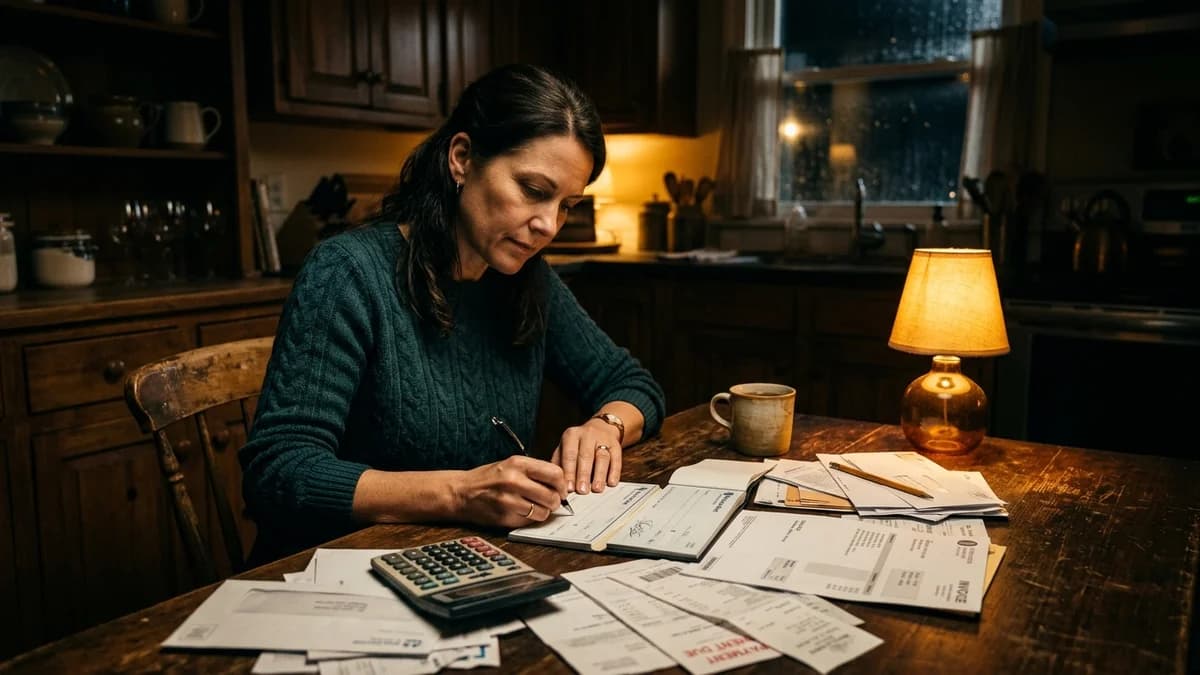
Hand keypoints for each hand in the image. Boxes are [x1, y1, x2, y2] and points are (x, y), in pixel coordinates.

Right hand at [449, 456, 567, 527]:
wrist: (462, 492)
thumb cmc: (489, 478)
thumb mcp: (510, 464)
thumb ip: (534, 471)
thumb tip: (560, 484)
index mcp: (518, 463)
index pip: (555, 474)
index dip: (562, 484)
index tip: (561, 489)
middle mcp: (514, 480)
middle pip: (552, 496)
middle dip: (556, 501)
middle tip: (551, 501)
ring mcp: (509, 500)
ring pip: (543, 512)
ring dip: (543, 512)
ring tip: (535, 507)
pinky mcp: (505, 517)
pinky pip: (529, 522)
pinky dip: (530, 519)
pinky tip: (522, 512)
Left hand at [551, 418, 621, 494]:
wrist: (601, 428)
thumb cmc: (578, 444)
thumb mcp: (565, 448)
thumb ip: (560, 463)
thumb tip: (557, 484)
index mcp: (571, 435)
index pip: (569, 455)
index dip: (569, 472)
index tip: (569, 488)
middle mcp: (587, 435)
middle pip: (586, 456)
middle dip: (583, 475)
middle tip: (582, 491)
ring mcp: (603, 439)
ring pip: (602, 457)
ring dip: (599, 475)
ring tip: (596, 489)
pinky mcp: (616, 445)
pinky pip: (617, 459)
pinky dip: (614, 472)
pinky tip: (611, 483)